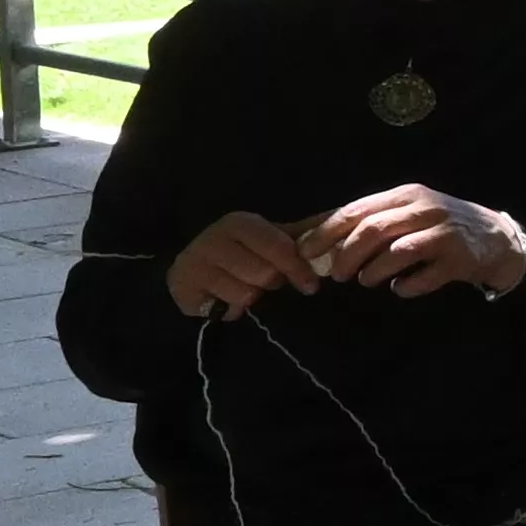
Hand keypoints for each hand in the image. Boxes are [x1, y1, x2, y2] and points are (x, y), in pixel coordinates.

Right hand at [165, 209, 318, 318]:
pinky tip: (225, 299)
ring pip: (247, 292)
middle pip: (265, 273)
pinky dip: (233, 308)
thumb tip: (342, 218)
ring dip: (252, 297)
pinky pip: (226, 305)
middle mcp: (216, 236)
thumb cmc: (241, 258)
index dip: (298, 268)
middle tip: (265, 283)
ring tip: (244, 289)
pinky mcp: (183, 283)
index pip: (281, 246)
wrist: (192, 276)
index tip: (310, 285)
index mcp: (242, 223)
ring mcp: (196, 259)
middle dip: (272, 283)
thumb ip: (306, 234)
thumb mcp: (273, 243)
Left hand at [302, 183, 525, 299]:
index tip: (306, 253)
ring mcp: (445, 233)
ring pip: (398, 251)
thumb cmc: (440, 226)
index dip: (326, 233)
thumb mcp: (405, 213)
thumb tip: (305, 232)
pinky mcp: (461, 259)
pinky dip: (406, 287)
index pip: (356, 210)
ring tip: (366, 281)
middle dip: (347, 255)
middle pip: (373, 230)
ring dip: (373, 271)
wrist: (498, 238)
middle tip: (337, 275)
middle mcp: (425, 208)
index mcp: (405, 195)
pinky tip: (400, 289)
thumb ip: (364, 220)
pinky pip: (425, 276)